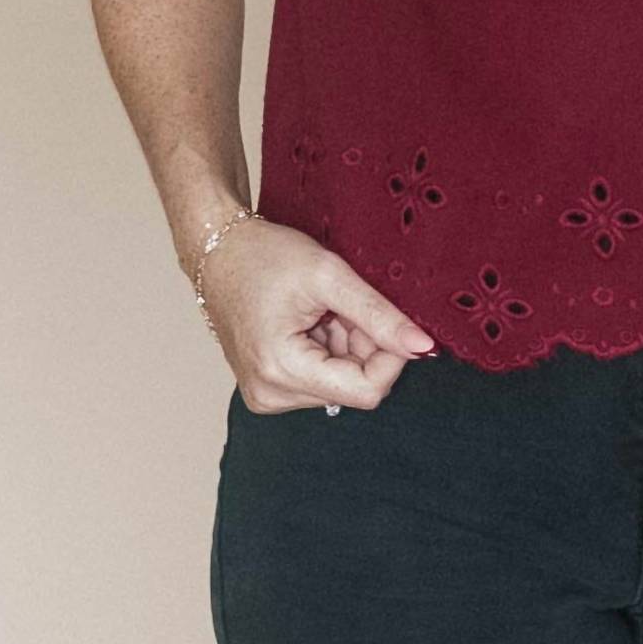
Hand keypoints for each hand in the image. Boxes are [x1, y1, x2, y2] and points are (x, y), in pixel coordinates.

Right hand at [198, 217, 437, 412]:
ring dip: (347, 347)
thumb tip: (424, 348)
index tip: (389, 320)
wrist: (218, 249)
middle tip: (345, 306)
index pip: (367, 390)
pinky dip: (330, 351)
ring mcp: (266, 394)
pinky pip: (322, 380)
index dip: (391, 357)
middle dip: (364, 346)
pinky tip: (313, 322)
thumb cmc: (265, 256)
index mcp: (281, 370)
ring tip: (323, 311)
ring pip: (341, 384)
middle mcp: (270, 394)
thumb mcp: (330, 276)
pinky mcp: (269, 387)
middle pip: (354, 387)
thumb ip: (379, 316)